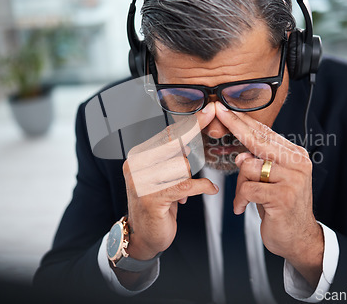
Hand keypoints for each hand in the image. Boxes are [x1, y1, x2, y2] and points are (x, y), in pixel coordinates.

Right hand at [122, 102, 218, 260]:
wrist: (143, 236)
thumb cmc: (156, 204)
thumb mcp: (162, 177)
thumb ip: (171, 159)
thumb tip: (188, 143)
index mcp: (138, 156)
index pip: (167, 135)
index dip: (189, 124)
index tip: (208, 111)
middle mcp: (136, 165)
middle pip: (175, 146)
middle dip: (192, 144)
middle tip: (206, 129)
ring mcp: (142, 181)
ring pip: (182, 166)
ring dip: (189, 178)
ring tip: (180, 190)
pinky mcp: (153, 197)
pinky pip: (187, 185)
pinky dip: (202, 187)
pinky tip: (210, 189)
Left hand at [214, 101, 323, 286]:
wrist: (299, 237)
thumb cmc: (282, 207)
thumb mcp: (273, 180)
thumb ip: (260, 163)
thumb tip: (241, 154)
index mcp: (296, 156)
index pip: (266, 133)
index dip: (244, 121)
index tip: (227, 109)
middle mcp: (298, 163)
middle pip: (257, 140)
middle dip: (234, 126)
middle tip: (219, 113)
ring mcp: (292, 179)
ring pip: (248, 166)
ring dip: (240, 185)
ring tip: (245, 198)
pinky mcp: (283, 196)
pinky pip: (247, 188)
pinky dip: (240, 199)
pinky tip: (243, 207)